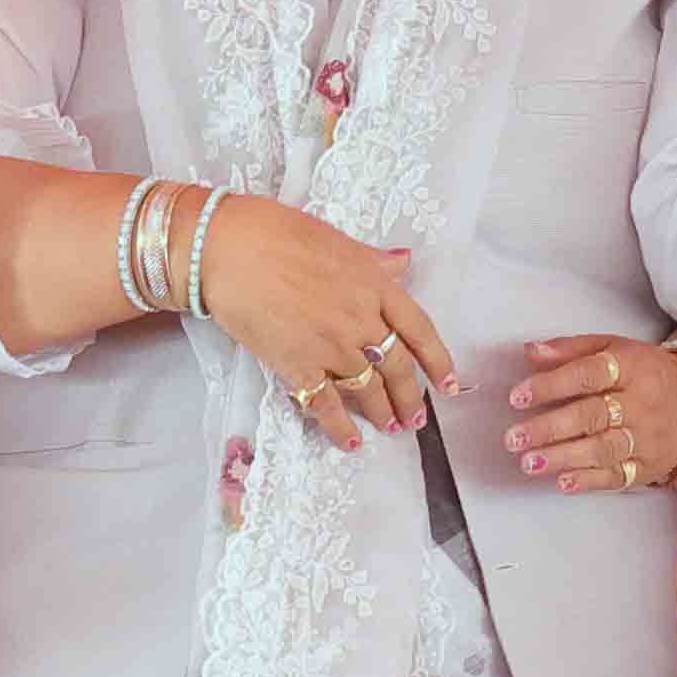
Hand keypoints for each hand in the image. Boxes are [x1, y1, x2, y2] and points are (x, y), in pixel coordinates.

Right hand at [191, 202, 455, 446]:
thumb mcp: (338, 240)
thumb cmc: (277, 234)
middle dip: (411, 396)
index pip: (420, 330)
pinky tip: (351, 443)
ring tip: (392, 428)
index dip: (438, 361)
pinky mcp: (297, 366)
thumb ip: (374, 260)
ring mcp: (330, 346)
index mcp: (375, 286)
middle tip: (417, 418)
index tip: (449, 384)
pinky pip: (326, 404)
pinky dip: (340, 428)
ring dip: (382, 412)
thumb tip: (403, 263)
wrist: (227, 249)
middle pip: (397, 366)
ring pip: (367, 388)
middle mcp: (361, 320)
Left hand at [500, 336, 676, 494]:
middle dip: (550, 428)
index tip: (517, 397)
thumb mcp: (613, 348)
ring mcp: (648, 437)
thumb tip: (530, 352)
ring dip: (564, 457)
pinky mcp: (649, 466)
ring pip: (603, 449)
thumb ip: (571, 349)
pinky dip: (589, 481)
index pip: (590, 374)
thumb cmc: (643, 373)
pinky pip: (618, 476)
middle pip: (593, 415)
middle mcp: (643, 403)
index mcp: (633, 367)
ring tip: (529, 462)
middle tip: (513, 438)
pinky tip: (563, 482)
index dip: (552, 385)